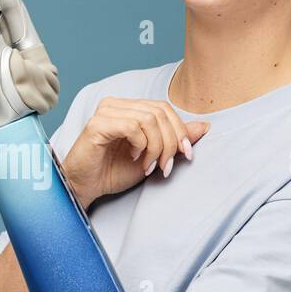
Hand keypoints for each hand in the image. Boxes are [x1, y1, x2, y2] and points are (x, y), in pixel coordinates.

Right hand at [61, 97, 210, 206]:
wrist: (86, 187)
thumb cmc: (113, 172)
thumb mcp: (153, 156)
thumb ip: (175, 140)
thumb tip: (204, 126)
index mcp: (129, 108)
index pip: (164, 108)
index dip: (180, 130)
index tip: (185, 155)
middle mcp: (117, 105)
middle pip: (159, 113)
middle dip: (170, 143)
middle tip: (165, 166)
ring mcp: (106, 112)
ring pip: (149, 120)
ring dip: (156, 148)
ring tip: (148, 166)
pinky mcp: (97, 125)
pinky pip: (132, 127)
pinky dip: (141, 145)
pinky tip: (134, 158)